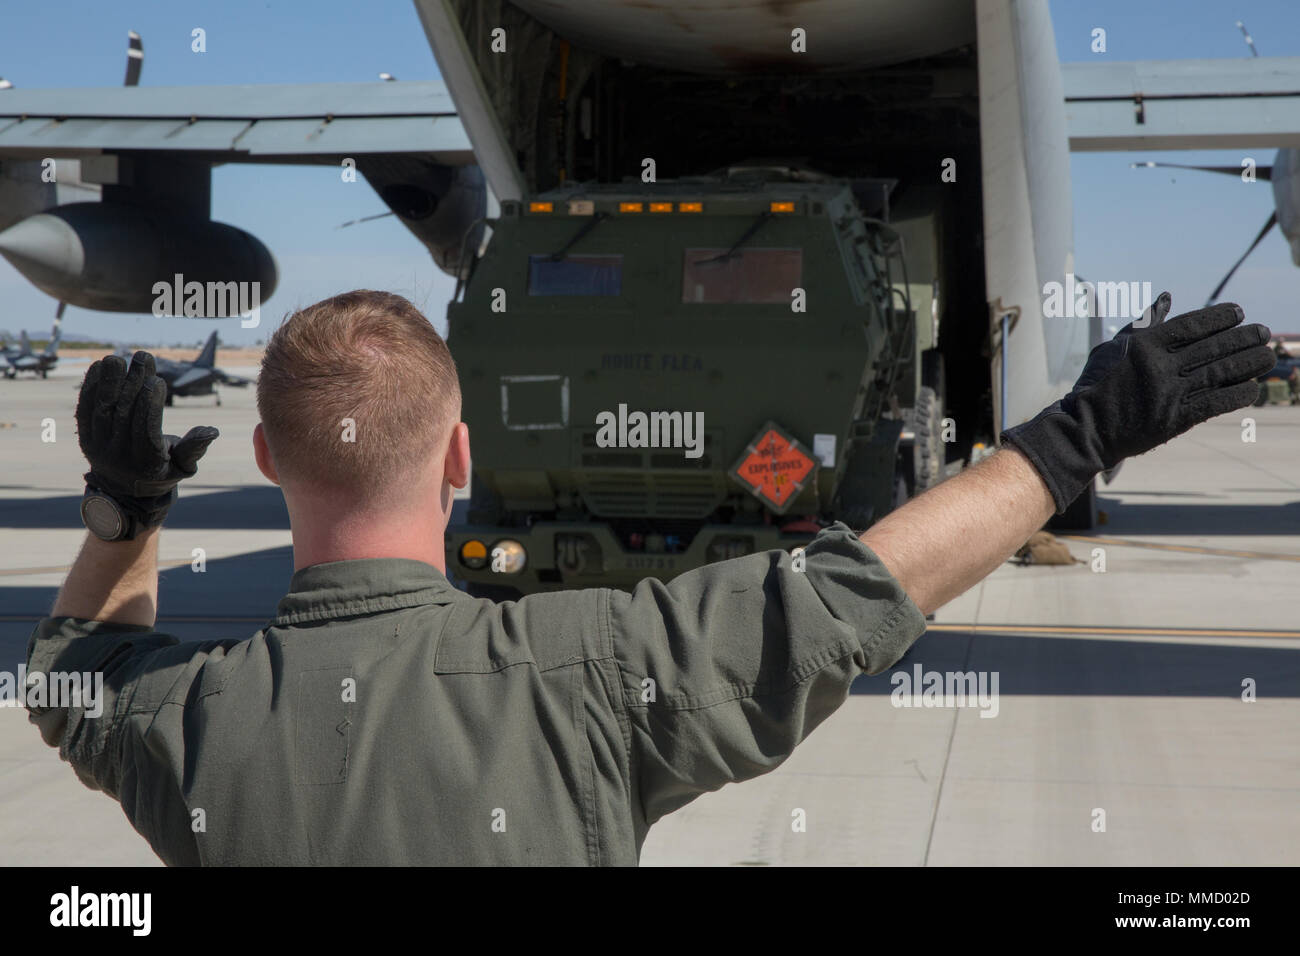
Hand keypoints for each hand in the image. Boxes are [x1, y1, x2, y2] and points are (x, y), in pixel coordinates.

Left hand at [75, 351, 218, 526]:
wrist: (125, 489)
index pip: (145, 428)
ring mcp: (98, 446)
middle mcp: (118, 456)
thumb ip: (195, 447)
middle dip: (133, 383)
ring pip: (102, 409)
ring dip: (110, 380)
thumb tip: (213, 431)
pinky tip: (101, 366)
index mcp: (145, 463)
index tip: (157, 380)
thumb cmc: (162, 470)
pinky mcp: (85, 436)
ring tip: (119, 358)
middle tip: (143, 357)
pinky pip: (86, 408)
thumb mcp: (182, 465)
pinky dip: (91, 385)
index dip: (150, 403)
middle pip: (124, 414)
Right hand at [1002, 293, 1273, 512]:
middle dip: (1244, 338)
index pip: (1192, 325)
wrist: (1084, 429)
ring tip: (1267, 354)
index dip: (1220, 317)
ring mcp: (1168, 394)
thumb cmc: (1095, 385)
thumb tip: (1166, 299)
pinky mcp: (1173, 420)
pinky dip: (1237, 394)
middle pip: (1213, 347)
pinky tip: (1253, 387)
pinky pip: (1214, 403)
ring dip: (1249, 363)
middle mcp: (1159, 367)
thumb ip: (1143, 324)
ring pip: (1220, 373)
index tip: (1239, 313)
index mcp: (1145, 345)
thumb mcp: (1113, 347)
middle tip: (1263, 332)